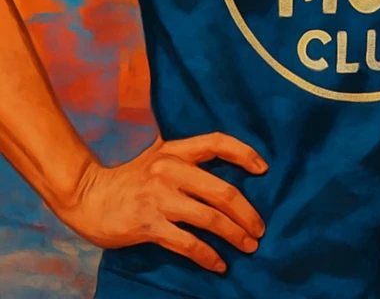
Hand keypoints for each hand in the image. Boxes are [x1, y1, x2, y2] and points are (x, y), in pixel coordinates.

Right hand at [56, 132, 267, 273]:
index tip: (264, 169)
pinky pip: (187, 243)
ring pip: (210, 219)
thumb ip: (186, 155)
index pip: (217, 142)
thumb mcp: (158, 155)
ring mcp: (160, 199)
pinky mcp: (149, 225)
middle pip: (222, 190)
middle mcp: (170, 171)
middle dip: (247, 212)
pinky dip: (208, 255)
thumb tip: (224, 162)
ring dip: (235, 234)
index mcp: (175, 150)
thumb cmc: (129, 177)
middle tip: (260, 227)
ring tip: (249, 245)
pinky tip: (220, 263)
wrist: (87, 197)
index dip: (244, 153)